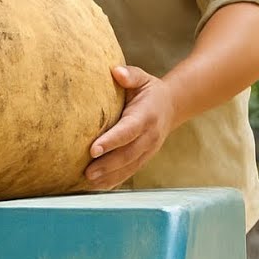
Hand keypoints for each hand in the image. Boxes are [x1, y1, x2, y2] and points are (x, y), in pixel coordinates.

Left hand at [84, 65, 177, 189]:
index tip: (93, 149)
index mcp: (146, 116)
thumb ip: (130, 75)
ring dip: (109, 176)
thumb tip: (116, 72)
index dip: (111, 141)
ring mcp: (149, 149)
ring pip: (129, 167)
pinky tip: (98, 187)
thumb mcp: (143, 78)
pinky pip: (130, 171)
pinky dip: (115, 180)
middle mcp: (150, 136)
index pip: (128, 131)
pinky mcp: (145, 157)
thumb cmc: (148, 90)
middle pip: (128, 154)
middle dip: (107, 164)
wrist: (172, 106)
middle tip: (86, 172)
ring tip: (88, 182)